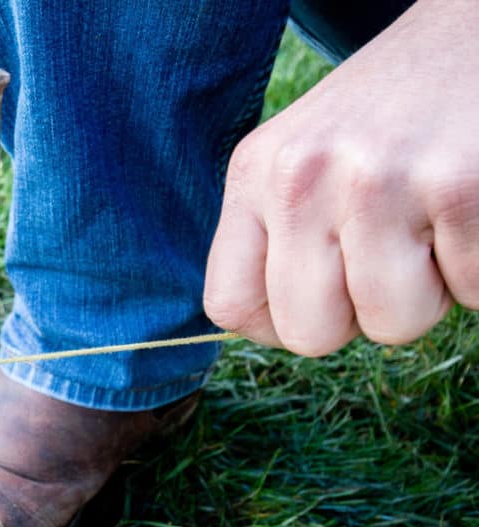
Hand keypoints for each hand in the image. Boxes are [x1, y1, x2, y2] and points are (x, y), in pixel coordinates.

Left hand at [204, 0, 478, 356]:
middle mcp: (301, 179)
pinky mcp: (456, 188)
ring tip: (427, 227)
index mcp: (254, 176)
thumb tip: (274, 326)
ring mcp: (375, 183)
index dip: (278, 325)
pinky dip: (476, 269)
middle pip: (309, 333)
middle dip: (357, 316)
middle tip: (385, 258)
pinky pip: (467, 292)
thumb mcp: (301, 160)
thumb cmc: (384, 118)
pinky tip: (463, 210)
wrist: (468, 37)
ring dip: (425, 293)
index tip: (319, 301)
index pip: (228, 305)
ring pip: (391, 325)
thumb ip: (277, 236)